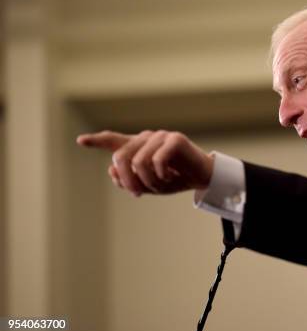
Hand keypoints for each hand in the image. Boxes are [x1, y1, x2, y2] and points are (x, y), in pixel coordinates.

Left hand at [76, 130, 213, 196]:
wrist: (203, 177)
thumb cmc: (175, 179)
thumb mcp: (148, 185)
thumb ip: (128, 180)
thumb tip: (112, 171)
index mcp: (138, 147)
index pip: (114, 141)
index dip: (96, 141)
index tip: (80, 141)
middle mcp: (146, 138)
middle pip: (121, 157)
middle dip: (127, 180)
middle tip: (138, 194)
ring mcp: (160, 136)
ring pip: (139, 162)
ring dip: (148, 181)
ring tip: (160, 185)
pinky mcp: (175, 139)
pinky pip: (157, 160)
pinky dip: (162, 175)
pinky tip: (170, 177)